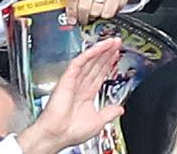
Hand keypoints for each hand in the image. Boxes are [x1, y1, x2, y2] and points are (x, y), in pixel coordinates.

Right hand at [15, 38, 123, 153]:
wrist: (57, 134)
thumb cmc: (71, 131)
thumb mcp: (98, 122)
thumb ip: (109, 113)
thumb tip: (119, 109)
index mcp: (86, 95)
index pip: (99, 74)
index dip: (108, 64)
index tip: (116, 55)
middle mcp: (80, 85)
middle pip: (96, 65)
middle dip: (107, 53)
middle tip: (116, 42)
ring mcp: (73, 80)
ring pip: (89, 61)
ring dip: (101, 50)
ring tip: (112, 42)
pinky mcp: (67, 78)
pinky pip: (79, 62)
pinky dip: (89, 54)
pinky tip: (99, 48)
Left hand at [64, 0, 132, 24]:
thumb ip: (71, 1)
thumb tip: (69, 18)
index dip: (71, 12)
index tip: (72, 20)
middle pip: (84, 6)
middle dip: (82, 17)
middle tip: (82, 20)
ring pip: (95, 10)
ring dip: (93, 17)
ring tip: (92, 15)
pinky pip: (107, 13)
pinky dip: (103, 16)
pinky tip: (102, 11)